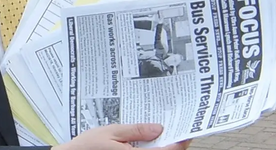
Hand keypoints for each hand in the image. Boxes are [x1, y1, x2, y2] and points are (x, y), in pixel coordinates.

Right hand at [52, 123, 191, 149]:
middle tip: (177, 129)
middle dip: (173, 144)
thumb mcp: (111, 132)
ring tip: (163, 133)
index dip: (180, 142)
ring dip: (162, 148)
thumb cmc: (87, 146)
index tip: (187, 131)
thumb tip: (158, 128)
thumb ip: (136, 131)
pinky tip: (148, 142)